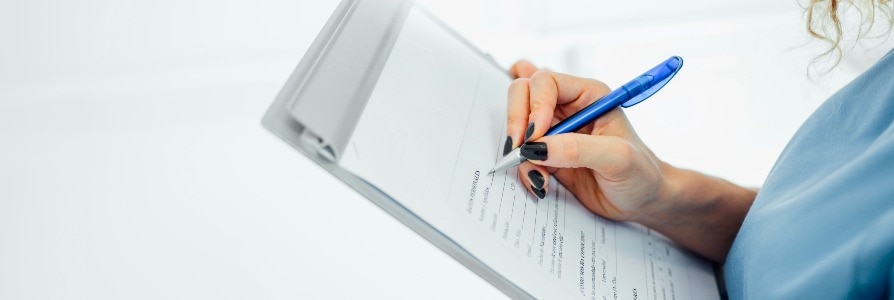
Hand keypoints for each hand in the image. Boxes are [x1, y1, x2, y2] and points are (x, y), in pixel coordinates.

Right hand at [506, 60, 670, 222]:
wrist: (642, 201)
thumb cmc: (641, 173)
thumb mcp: (616, 158)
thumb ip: (577, 149)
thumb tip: (536, 147)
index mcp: (588, 95)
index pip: (546, 82)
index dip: (535, 105)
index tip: (535, 135)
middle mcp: (568, 106)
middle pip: (522, 92)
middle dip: (516, 120)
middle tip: (520, 149)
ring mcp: (554, 130)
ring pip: (517, 123)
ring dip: (519, 150)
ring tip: (539, 175)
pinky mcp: (546, 153)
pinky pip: (520, 152)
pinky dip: (522, 167)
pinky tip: (542, 182)